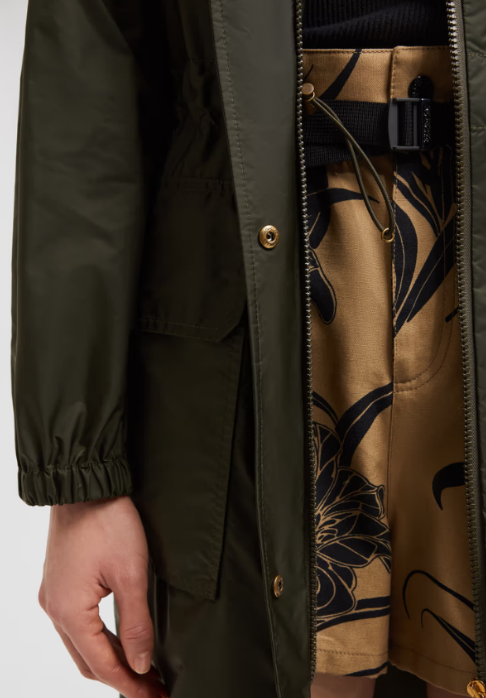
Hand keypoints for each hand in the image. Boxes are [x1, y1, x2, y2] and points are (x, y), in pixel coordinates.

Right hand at [38, 495, 166, 697]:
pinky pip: (78, 623)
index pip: (102, 665)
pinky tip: (120, 639)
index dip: (129, 685)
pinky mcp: (60, 582)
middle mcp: (54, 608)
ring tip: (142, 670)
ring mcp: (54, 594)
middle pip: (88, 660)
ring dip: (111, 658)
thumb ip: (136, 624)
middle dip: (121, 677)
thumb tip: (140, 665)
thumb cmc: (108, 522)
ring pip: (82, 643)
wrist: (86, 484)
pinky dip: (100, 638)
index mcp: (69, 612)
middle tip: (153, 688)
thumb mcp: (131, 574)